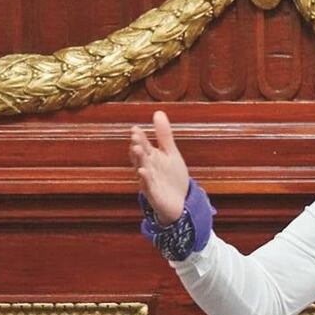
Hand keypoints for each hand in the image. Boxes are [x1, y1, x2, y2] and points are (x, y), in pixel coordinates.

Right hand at [128, 110, 189, 224]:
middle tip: (135, 137)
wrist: (179, 202)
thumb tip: (158, 112)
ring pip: (142, 169)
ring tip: (137, 149)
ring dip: (139, 160)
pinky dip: (145, 178)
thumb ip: (164, 135)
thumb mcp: (170, 153)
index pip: (143, 146)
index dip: (139, 138)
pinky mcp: (154, 194)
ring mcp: (149, 182)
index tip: (135, 128)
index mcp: (151, 158)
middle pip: (141, 157)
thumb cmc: (172, 177)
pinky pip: (148, 186)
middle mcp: (147, 168)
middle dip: (137, 147)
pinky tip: (143, 170)